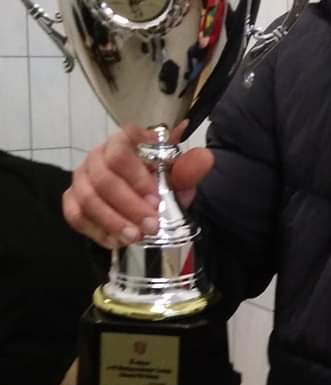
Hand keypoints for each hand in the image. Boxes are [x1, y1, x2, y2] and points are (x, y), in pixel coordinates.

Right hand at [62, 123, 213, 249]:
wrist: (145, 202)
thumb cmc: (159, 185)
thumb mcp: (178, 179)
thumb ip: (188, 169)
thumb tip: (204, 157)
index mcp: (123, 142)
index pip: (122, 147)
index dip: (137, 174)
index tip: (156, 197)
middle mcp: (97, 156)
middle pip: (104, 178)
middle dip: (129, 205)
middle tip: (152, 225)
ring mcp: (81, 178)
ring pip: (88, 198)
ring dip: (113, 220)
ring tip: (136, 237)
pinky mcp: (71, 199)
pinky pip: (75, 215)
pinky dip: (96, 231)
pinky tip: (117, 241)